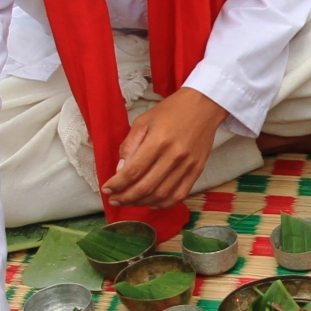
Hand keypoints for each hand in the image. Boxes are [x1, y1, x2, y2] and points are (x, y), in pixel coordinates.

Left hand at [105, 87, 225, 210]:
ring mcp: (187, 166)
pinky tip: (151, 203)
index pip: (133, 171)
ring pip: (161, 195)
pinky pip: (179, 195)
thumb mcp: (144, 121)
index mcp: (158, 141)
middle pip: (146, 187)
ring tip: (129, 201)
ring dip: (142, 202)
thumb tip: (120, 171)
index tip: (106, 189)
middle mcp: (174, 156)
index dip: (117, 184)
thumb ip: (130, 145)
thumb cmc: (171, 111)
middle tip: (114, 200)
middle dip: (126, 197)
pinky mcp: (197, 171)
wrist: (203, 107)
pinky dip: (163, 204)